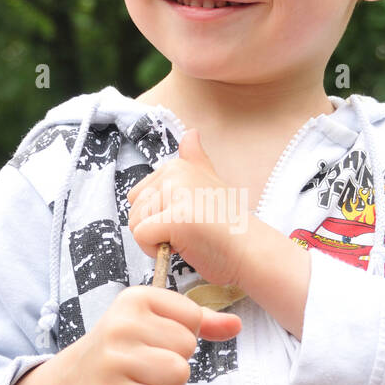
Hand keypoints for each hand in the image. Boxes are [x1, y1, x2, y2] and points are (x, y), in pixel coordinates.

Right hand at [78, 285, 241, 384]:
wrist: (79, 378)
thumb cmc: (127, 346)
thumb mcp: (158, 321)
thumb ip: (200, 321)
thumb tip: (237, 325)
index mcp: (136, 298)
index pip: (193, 318)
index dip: (184, 334)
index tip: (157, 339)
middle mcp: (121, 325)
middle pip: (187, 349)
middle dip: (177, 362)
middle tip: (148, 364)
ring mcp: (113, 360)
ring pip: (179, 376)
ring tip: (145, 381)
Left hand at [126, 130, 243, 287]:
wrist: (250, 251)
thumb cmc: (229, 226)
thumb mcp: (211, 183)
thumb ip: (196, 160)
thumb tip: (191, 133)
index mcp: (179, 165)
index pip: (139, 196)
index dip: (157, 216)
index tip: (184, 219)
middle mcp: (175, 174)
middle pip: (135, 210)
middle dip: (154, 229)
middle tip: (187, 231)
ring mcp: (175, 194)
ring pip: (135, 224)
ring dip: (156, 240)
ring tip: (187, 238)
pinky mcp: (174, 219)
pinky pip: (141, 237)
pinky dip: (155, 251)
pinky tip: (182, 247)